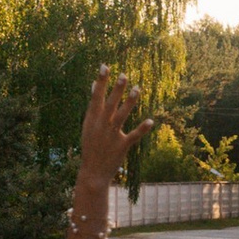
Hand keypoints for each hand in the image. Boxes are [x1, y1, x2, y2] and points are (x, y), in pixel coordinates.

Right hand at [75, 68, 149, 190]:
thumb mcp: (88, 125)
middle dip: (116, 89)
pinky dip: (141, 129)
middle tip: (123, 74)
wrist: (92, 172)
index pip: (96, 97)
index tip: (104, 66)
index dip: (101, 81)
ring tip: (137, 88)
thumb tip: (94, 85)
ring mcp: (111, 136)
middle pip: (109, 104)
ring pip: (121, 116)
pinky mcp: (121, 146)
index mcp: (92, 119)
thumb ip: (93, 106)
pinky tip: (150, 121)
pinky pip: (133, 136)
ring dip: (129, 103)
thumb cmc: (91, 146)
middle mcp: (101, 126)